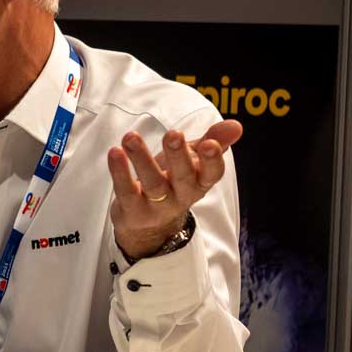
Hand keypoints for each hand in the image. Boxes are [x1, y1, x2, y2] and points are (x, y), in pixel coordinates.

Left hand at [106, 120, 242, 259]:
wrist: (148, 226)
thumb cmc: (172, 183)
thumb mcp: (192, 163)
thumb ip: (212, 142)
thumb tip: (236, 125)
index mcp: (199, 183)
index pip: (212, 174)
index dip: (212, 161)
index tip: (209, 144)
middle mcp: (181, 196)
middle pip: (183, 177)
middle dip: (179, 156)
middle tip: (174, 134)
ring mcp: (156, 206)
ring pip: (152, 184)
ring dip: (141, 159)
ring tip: (130, 137)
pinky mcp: (132, 210)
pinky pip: (126, 191)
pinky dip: (120, 172)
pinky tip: (115, 152)